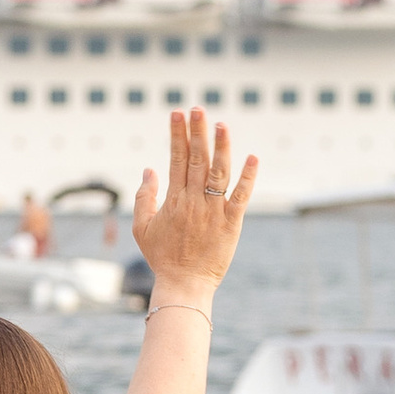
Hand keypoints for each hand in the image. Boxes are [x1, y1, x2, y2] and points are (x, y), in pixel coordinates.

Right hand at [132, 106, 257, 304]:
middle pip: (196, 160)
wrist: (184, 285)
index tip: (177, 113)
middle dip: (196, 132)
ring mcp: (213, 211)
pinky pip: (241, 196)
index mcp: (173, 200)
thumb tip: (149, 168)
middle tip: (198, 108)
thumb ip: (144, 197)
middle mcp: (193, 201)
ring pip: (218, 172)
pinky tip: (252, 157)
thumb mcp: (142, 228)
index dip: (176, 134)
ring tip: (221, 124)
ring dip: (221, 147)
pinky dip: (248, 177)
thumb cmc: (162, 258)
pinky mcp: (231, 223)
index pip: (175, 159)